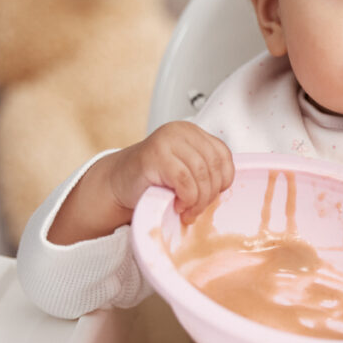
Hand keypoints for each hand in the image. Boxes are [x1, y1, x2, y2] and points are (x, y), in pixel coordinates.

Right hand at [107, 121, 234, 222]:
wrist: (118, 183)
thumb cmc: (153, 180)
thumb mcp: (185, 169)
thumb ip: (204, 171)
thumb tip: (225, 189)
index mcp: (192, 132)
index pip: (223, 154)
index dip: (223, 180)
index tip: (212, 195)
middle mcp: (181, 131)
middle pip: (214, 165)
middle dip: (210, 194)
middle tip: (197, 210)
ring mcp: (167, 141)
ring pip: (201, 173)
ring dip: (198, 200)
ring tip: (188, 211)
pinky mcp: (155, 156)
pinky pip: (184, 180)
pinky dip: (187, 198)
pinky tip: (177, 205)